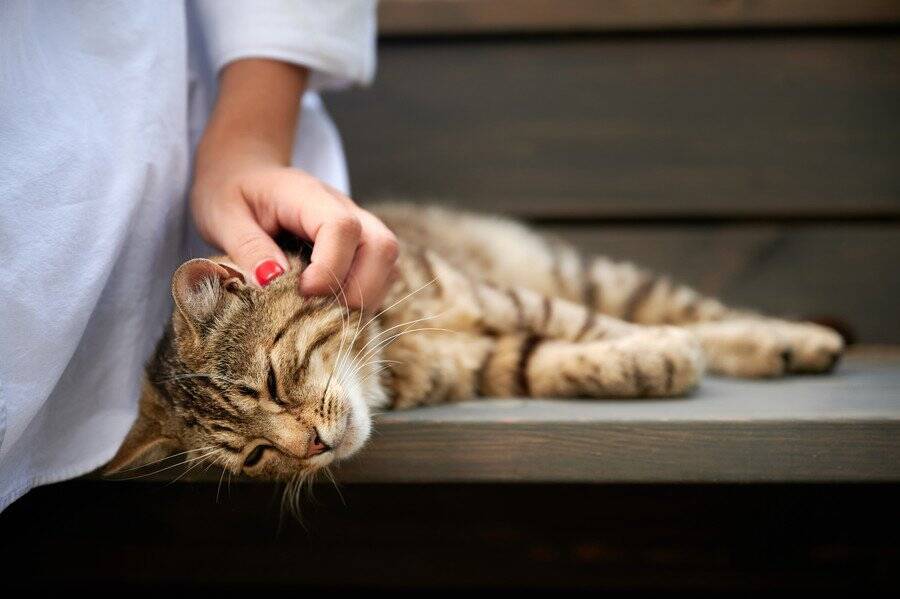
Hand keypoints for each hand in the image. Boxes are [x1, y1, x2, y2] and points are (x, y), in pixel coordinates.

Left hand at [189, 58, 398, 310]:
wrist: (244, 173)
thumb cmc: (231, 193)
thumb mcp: (223, 218)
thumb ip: (247, 248)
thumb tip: (272, 281)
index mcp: (308, 195)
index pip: (342, 227)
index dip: (330, 266)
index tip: (302, 291)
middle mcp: (345, 208)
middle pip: (382, 246)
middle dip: (360, 289)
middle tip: (319, 310)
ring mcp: (358, 227)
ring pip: (388, 263)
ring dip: (365, 296)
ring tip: (324, 312)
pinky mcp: (360, 247)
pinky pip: (381, 274)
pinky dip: (364, 296)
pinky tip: (331, 306)